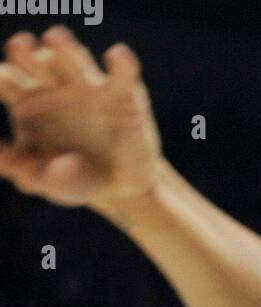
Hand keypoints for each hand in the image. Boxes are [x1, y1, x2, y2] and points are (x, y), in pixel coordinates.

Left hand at [0, 26, 161, 208]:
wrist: (123, 189)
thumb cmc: (76, 179)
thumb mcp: (45, 182)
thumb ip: (21, 170)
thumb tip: (1, 158)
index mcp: (27, 101)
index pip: (7, 80)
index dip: (4, 77)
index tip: (4, 79)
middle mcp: (54, 86)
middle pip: (33, 60)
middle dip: (24, 51)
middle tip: (21, 47)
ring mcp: (88, 86)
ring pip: (72, 58)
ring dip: (63, 47)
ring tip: (55, 38)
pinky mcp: (123, 93)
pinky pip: (123, 72)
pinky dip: (121, 63)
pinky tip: (116, 56)